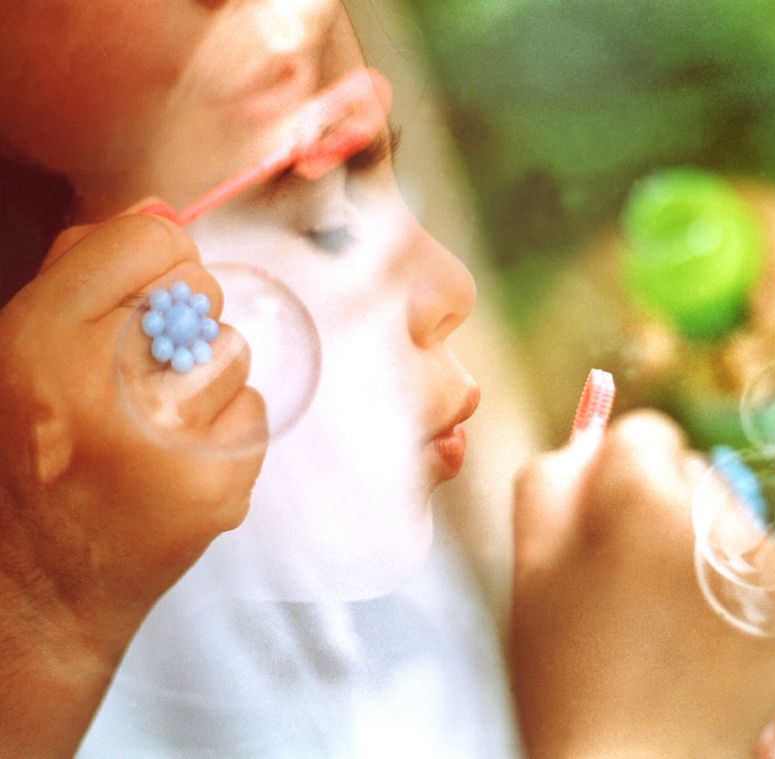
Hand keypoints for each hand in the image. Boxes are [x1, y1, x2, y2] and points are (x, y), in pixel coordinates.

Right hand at [0, 203, 265, 756]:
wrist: (36, 585)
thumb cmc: (28, 454)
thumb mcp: (19, 349)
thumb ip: (82, 274)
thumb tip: (162, 213)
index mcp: (40, 339)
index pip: (151, 241)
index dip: (153, 265)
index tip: (140, 300)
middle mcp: (104, 384)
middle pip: (201, 290)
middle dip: (181, 323)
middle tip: (140, 376)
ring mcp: (168, 440)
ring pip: (234, 353)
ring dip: (204, 382)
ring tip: (154, 428)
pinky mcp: (216, 486)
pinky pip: (255, 411)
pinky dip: (226, 431)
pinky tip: (178, 461)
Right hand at [510, 410, 774, 757]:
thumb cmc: (566, 673)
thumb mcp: (532, 565)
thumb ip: (553, 478)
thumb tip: (592, 434)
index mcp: (646, 502)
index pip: (647, 432)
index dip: (616, 475)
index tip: (606, 522)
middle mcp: (720, 524)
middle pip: (692, 470)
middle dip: (663, 506)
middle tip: (630, 580)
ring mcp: (769, 571)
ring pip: (729, 518)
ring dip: (701, 545)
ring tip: (666, 615)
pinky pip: (762, 566)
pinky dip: (734, 589)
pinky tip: (702, 638)